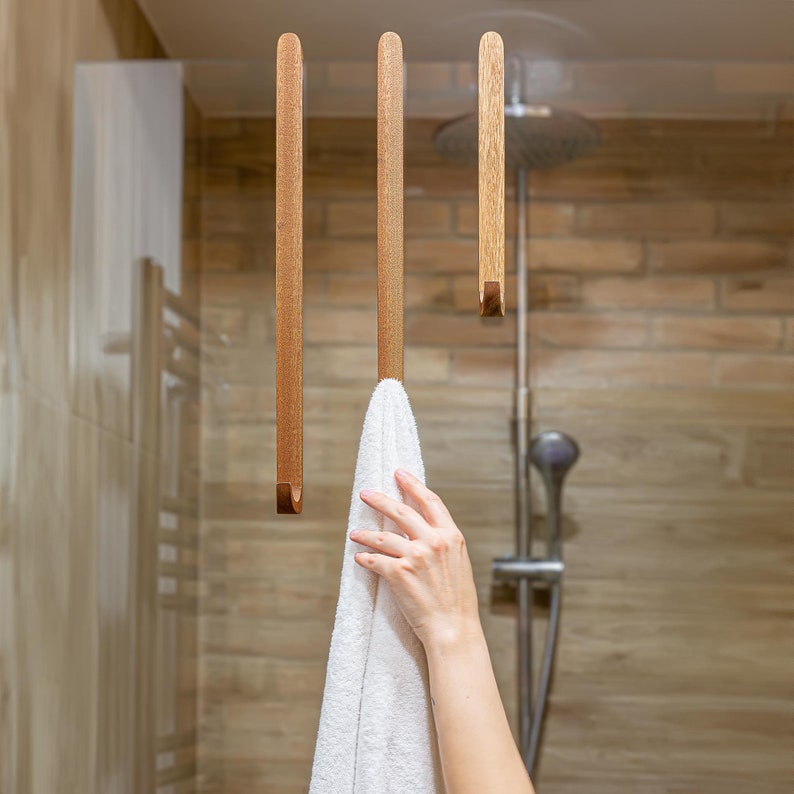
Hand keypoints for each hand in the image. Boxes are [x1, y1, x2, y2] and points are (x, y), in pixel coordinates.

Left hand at [351, 468, 481, 649]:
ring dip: (365, 534)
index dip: (413, 485)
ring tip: (354, 533)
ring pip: (382, 537)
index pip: (430, 501)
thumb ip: (442, 543)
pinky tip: (359, 558)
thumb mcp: (458, 563)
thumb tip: (422, 530)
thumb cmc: (457, 601)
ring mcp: (415, 556)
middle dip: (380, 500)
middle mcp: (433, 541)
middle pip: (401, 511)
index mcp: (451, 536)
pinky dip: (365, 559)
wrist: (453, 628)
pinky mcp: (399, 573)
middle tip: (366, 493)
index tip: (399, 474)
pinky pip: (375, 560)